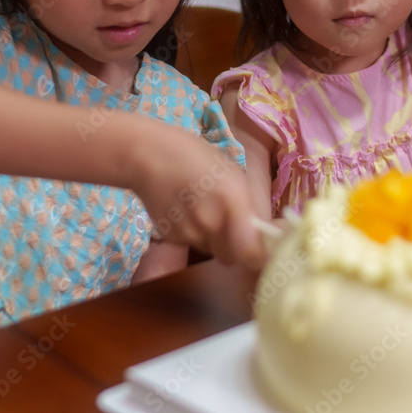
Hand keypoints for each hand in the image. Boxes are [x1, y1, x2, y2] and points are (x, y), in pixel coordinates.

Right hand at [129, 124, 267, 269]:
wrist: (147, 155)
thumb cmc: (193, 155)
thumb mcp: (230, 172)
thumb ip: (246, 205)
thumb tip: (259, 230)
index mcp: (232, 200)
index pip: (251, 252)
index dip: (260, 257)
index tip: (264, 251)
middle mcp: (211, 221)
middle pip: (230, 257)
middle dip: (235, 248)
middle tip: (233, 229)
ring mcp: (188, 232)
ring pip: (210, 249)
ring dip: (213, 238)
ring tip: (202, 209)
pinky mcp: (171, 235)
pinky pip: (190, 242)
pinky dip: (192, 232)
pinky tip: (185, 208)